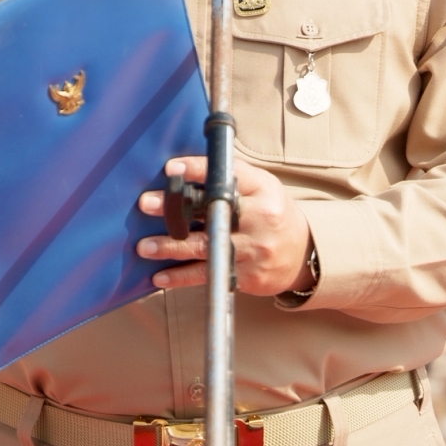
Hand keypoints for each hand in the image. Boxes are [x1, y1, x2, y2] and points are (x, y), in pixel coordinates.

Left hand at [136, 157, 313, 294]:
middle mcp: (260, 219)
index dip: (198, 170)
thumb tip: (186, 167)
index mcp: (263, 190)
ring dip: (171, 247)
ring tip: (144, 246)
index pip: (228, 176)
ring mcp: (253, 250)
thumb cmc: (271, 212)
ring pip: (206, 247)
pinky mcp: (247, 276)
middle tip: (146, 203)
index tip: (172, 169)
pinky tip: (160, 277)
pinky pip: (209, 276)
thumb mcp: (261, 186)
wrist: (301, 253)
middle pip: (213, 212)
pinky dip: (181, 278)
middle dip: (176, 210)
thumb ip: (231, 176)